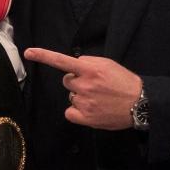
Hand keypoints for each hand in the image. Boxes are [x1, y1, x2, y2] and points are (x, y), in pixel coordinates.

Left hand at [25, 48, 141, 129]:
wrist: (140, 103)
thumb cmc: (124, 82)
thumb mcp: (108, 64)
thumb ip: (88, 63)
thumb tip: (74, 65)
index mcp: (90, 69)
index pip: (62, 61)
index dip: (43, 56)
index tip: (28, 52)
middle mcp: (85, 85)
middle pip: (67, 80)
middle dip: (77, 81)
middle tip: (95, 86)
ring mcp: (84, 102)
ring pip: (71, 96)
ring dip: (80, 96)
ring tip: (99, 98)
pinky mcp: (85, 117)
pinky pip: (70, 112)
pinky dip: (77, 111)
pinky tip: (91, 110)